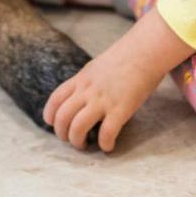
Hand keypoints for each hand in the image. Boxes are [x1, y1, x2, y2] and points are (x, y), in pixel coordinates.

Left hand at [42, 10, 193, 151]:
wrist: (145, 50)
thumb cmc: (125, 58)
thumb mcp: (96, 67)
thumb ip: (86, 82)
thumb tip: (82, 98)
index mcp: (81, 79)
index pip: (55, 99)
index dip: (50, 116)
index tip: (53, 124)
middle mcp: (87, 90)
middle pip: (62, 117)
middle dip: (62, 134)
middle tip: (70, 139)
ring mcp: (102, 100)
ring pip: (78, 127)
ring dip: (78, 141)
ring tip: (85, 145)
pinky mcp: (120, 109)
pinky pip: (106, 133)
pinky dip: (105, 144)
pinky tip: (108, 146)